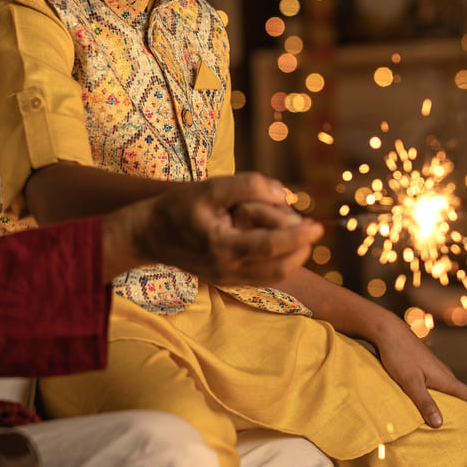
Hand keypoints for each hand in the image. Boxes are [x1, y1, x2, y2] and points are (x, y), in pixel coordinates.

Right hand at [103, 172, 320, 285]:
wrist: (148, 234)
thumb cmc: (177, 207)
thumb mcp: (210, 187)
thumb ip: (248, 186)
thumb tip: (283, 195)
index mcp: (223, 247)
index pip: (272, 247)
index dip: (299, 236)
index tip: (318, 226)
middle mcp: (227, 269)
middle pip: (280, 267)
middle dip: (300, 247)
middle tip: (306, 225)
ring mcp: (227, 279)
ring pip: (274, 276)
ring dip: (292, 256)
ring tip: (295, 233)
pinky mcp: (227, 280)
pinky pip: (263, 277)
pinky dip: (278, 262)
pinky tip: (279, 242)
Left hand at [372, 317, 466, 427]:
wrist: (388, 330)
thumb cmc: (399, 355)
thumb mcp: (410, 382)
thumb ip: (424, 403)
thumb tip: (440, 424)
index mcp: (445, 378)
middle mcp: (443, 372)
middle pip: (463, 392)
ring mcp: (434, 368)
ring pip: (450, 387)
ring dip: (456, 401)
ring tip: (455, 416)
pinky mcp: (423, 366)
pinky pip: (439, 384)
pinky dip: (443, 395)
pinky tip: (434, 401)